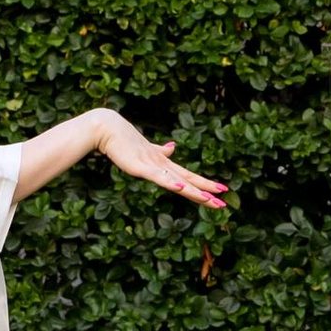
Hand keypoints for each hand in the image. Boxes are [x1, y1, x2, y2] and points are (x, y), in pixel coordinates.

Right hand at [96, 113, 228, 208]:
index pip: (189, 176)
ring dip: (193, 190)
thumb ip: (160, 151)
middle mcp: (162, 164)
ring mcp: (152, 165)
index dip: (205, 184)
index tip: (222, 190)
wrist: (107, 128)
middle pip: (188, 181)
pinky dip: (170, 182)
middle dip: (206, 192)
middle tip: (223, 202)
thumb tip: (173, 147)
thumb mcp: (146, 149)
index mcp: (164, 164)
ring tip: (209, 199)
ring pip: (177, 180)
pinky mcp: (140, 166)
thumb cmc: (124, 140)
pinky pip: (157, 177)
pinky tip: (181, 187)